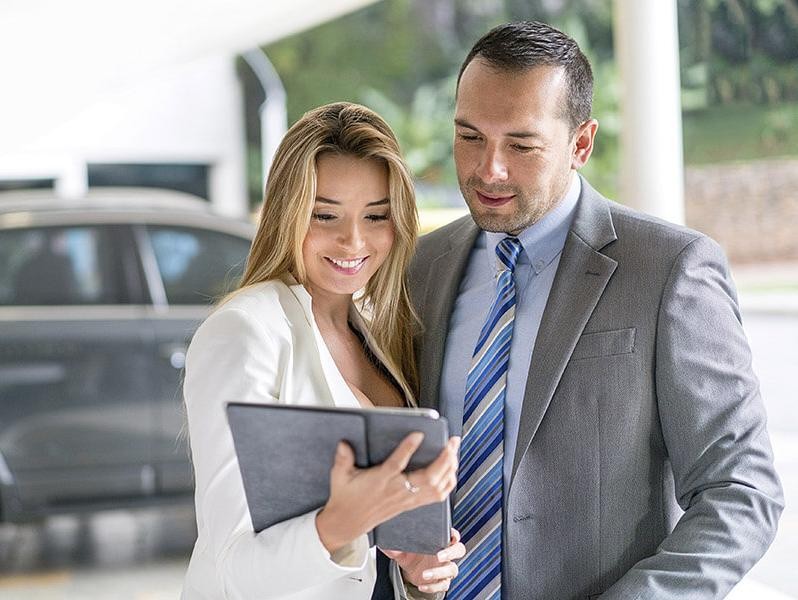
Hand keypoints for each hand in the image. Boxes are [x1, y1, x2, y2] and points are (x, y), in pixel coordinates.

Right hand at [316, 434, 460, 553]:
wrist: (347, 523)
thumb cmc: (345, 496)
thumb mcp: (339, 476)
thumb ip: (343, 459)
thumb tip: (344, 444)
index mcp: (379, 481)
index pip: (396, 464)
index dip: (408, 448)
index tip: (419, 434)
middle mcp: (396, 491)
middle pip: (427, 477)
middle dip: (443, 459)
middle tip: (452, 442)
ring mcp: (406, 499)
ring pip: (435, 487)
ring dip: (449, 470)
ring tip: (454, 451)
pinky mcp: (411, 504)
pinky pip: (436, 497)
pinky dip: (448, 484)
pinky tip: (452, 471)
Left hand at [382, 528, 465, 593]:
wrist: (411, 572)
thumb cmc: (412, 556)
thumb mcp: (403, 551)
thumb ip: (395, 548)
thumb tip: (384, 545)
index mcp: (439, 541)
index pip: (452, 535)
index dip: (454, 535)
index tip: (451, 536)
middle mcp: (445, 554)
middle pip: (459, 550)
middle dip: (451, 552)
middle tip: (439, 556)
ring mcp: (445, 568)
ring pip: (452, 569)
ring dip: (439, 572)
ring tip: (425, 574)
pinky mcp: (442, 581)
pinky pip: (443, 585)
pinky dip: (433, 586)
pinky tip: (422, 585)